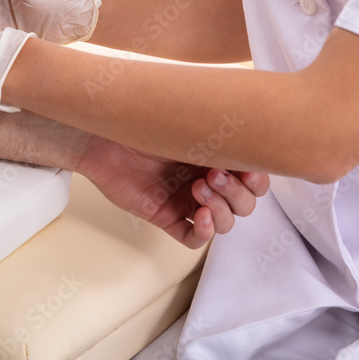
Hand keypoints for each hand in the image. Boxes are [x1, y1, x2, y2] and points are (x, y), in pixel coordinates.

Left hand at [78, 135, 269, 248]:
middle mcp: (203, 180)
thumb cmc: (139, 122)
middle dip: (237, 194)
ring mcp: (184, 200)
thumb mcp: (186, 122)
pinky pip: (192, 238)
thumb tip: (251, 121)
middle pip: (244, 204)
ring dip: (222, 210)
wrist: (101, 134)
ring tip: (200, 188)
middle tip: (213, 175)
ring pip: (224, 222)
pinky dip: (203, 231)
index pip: (254, 181)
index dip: (257, 181)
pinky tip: (199, 214)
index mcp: (215, 158)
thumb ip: (217, 126)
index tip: (247, 167)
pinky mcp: (163, 215)